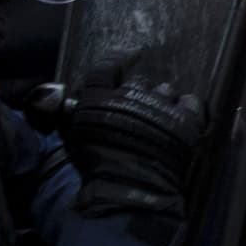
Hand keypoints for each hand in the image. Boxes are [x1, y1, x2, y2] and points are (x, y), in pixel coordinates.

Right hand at [66, 51, 205, 216]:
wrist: (129, 191)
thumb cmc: (96, 167)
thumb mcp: (70, 137)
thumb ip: (61, 112)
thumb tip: (54, 93)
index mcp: (100, 98)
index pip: (107, 67)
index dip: (119, 58)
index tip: (132, 54)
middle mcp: (131, 95)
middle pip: (140, 82)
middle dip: (139, 95)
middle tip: (138, 115)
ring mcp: (160, 106)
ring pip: (165, 91)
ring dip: (162, 103)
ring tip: (160, 122)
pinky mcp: (185, 120)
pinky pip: (192, 102)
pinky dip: (187, 109)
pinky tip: (181, 120)